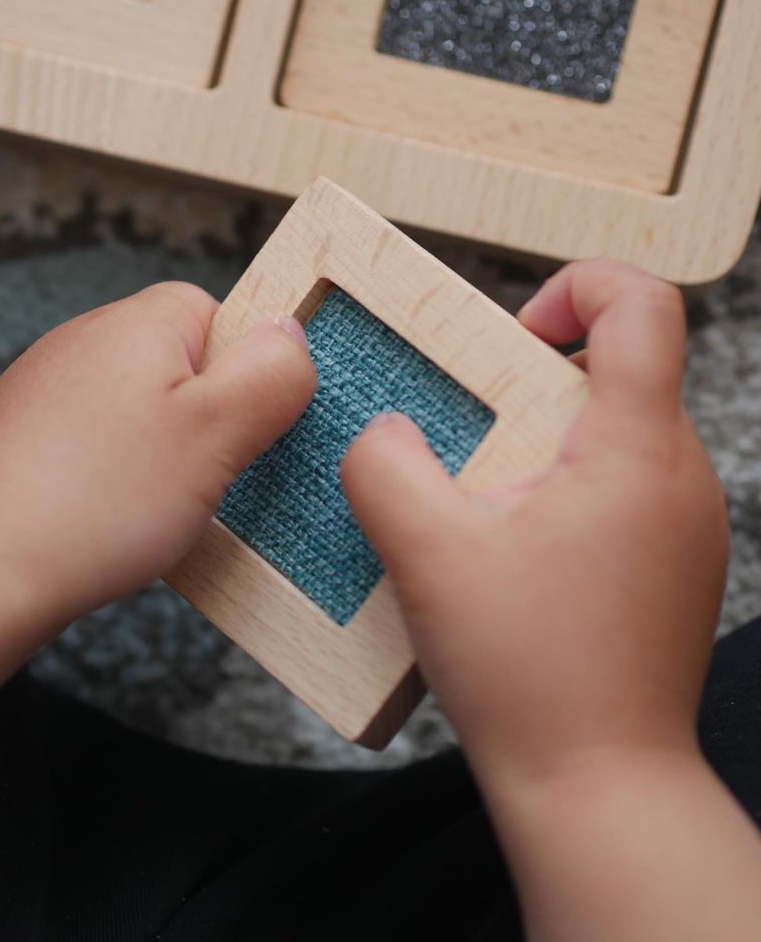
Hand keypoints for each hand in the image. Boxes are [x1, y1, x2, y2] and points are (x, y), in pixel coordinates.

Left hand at [0, 280, 315, 635]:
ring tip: (156, 501)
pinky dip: (119, 474)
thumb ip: (269, 374)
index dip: (247, 370)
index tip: (247, 425)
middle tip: (207, 471)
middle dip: (207, 418)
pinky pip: (103, 442)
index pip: (222, 314)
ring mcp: (49, 389)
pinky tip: (113, 512)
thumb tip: (290, 334)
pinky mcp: (28, 436)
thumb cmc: (95, 502)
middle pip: (183, 363)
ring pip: (143, 408)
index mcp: (136, 323)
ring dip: (164, 451)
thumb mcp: (214, 434)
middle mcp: (85, 341)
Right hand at [340, 259, 727, 782]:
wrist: (596, 783)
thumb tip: (386, 431)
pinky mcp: (671, 563)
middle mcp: (680, 477)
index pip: (641, 305)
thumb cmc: (527, 674)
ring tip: (484, 508)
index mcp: (637, 450)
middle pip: (617, 369)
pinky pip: (619, 488)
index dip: (575, 286)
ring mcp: (685, 525)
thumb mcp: (425, 553)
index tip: (513, 335)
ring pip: (615, 433)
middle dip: (530, 386)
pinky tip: (512, 554)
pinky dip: (562, 492)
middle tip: (470, 442)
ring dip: (541, 446)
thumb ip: (384, 464)